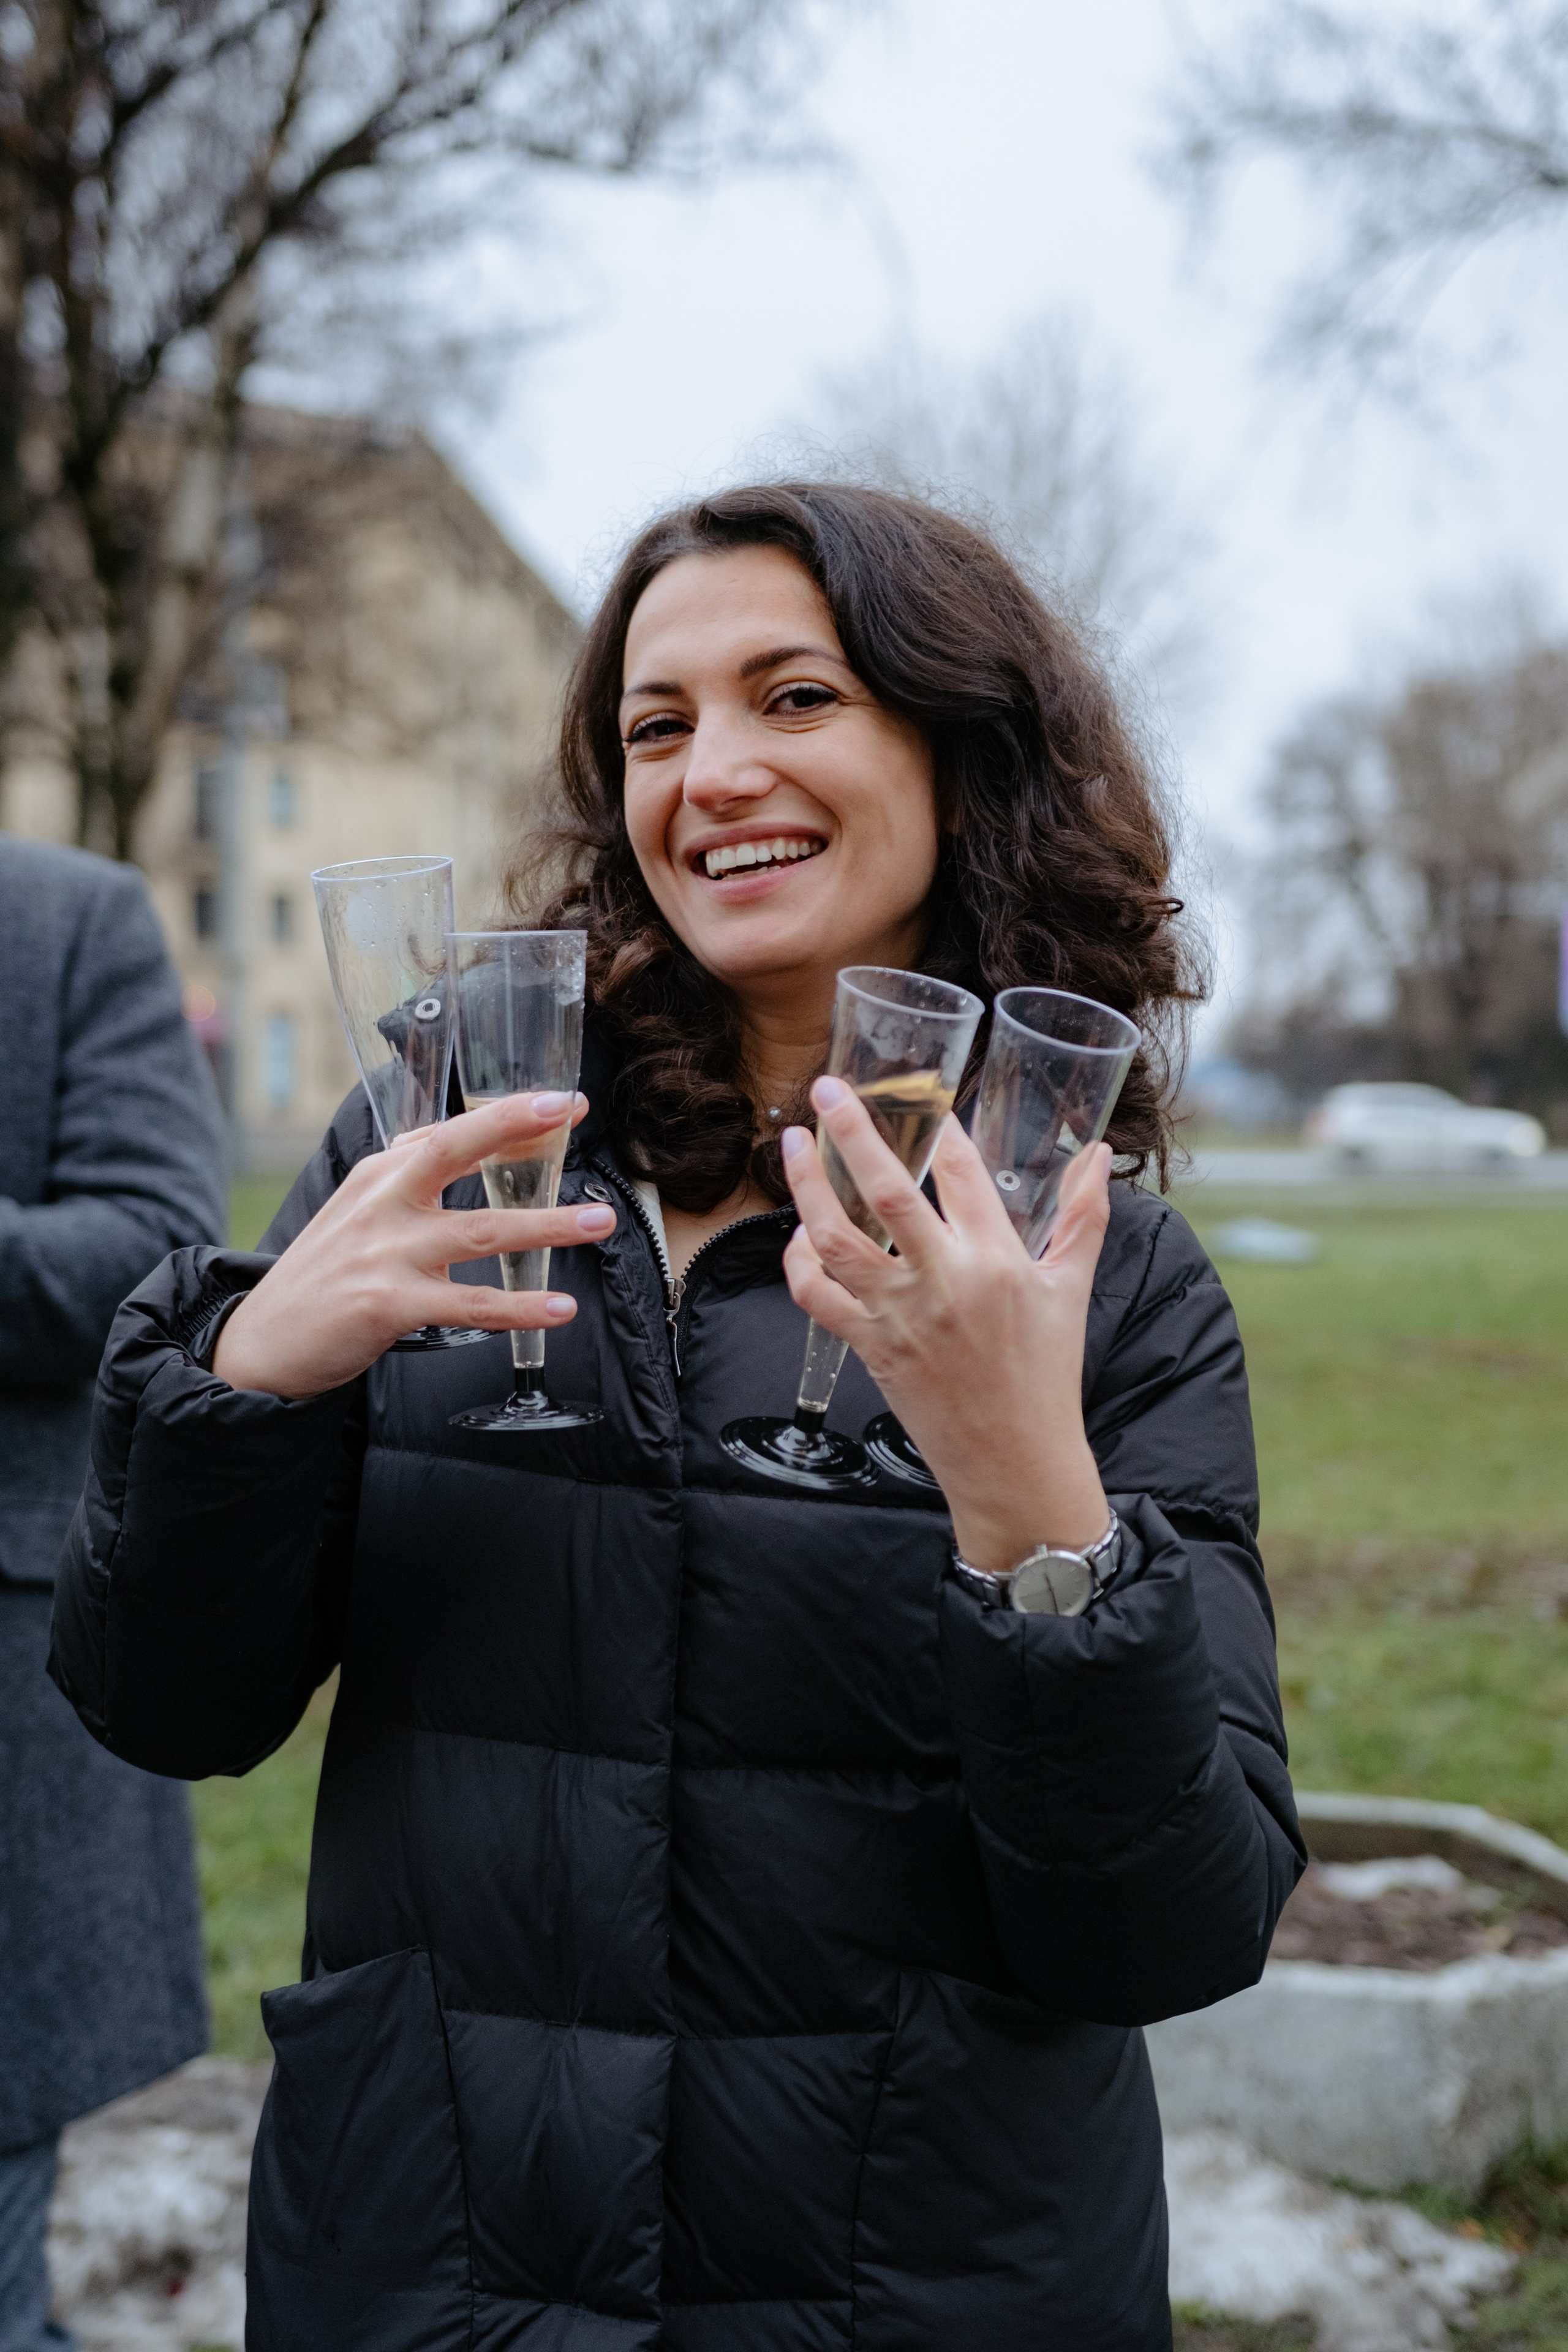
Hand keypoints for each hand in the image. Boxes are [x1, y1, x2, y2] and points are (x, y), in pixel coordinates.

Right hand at [213, 1093, 615, 1399]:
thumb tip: (468, 1148)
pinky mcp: (389, 1305)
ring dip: (548, 1226)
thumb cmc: (323, 1278)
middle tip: (572, 1114)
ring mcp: (386, 1254)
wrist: (261, 1345)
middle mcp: (382, 1204)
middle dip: (516, 1128)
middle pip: (456, 1151)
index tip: (557, 1100)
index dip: (505, 1114)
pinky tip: (559, 1307)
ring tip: (600, 1221)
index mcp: (378, 1176)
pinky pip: (471, 1304)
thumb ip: (409, 1181)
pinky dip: (520, 1306)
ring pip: (481, 1231)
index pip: (447, 1133)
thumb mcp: (357, 1214)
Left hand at [781, 1078, 1111, 1575]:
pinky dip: (799, 1263)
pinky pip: (818, 1298)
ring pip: (837, 1240)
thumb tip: (1100, 1153)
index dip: (943, 1127)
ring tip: (793, 1146)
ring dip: (808, 1189)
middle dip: (853, 1132)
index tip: (926, 1095)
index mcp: (998, 1261)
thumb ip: (1083, 1215)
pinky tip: (799, 1235)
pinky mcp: (871, 1348)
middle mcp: (945, 1282)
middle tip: (828, 1089)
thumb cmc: (1047, 1375)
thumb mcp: (1070, 1289)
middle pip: (889, 1191)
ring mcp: (901, 1316)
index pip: (963, 1174)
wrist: (1014, 1463)